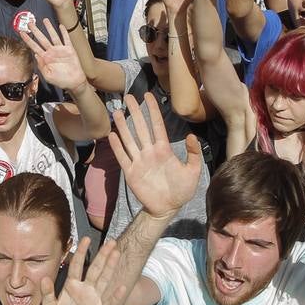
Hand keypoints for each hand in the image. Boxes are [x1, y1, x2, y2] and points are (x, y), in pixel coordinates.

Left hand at [19, 18, 84, 91]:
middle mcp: (51, 52)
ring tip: (45, 20)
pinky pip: (66, 39)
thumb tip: (35, 55)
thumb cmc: (60, 80)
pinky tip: (61, 26)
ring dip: (49, 28)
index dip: (28, 39)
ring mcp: (60, 50)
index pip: (34, 46)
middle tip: (30, 23)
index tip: (22, 33)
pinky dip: (64, 33)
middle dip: (35, 31)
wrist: (73, 82)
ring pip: (53, 36)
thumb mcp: (47, 75)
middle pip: (42, 39)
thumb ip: (40, 66)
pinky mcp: (69, 50)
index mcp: (45, 58)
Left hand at [41, 239, 117, 304]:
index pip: (77, 266)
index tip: (86, 239)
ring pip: (104, 280)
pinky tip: (122, 286)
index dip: (81, 252)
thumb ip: (47, 294)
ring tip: (116, 254)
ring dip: (110, 268)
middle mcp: (86, 289)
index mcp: (72, 286)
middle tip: (111, 242)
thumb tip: (43, 278)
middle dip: (102, 255)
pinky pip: (110, 302)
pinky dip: (116, 296)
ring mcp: (95, 299)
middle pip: (95, 269)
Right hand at [108, 92, 202, 218]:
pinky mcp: (131, 173)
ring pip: (129, 140)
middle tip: (128, 96)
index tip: (148, 96)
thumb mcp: (193, 172)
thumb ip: (193, 154)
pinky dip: (117, 147)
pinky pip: (122, 157)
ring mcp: (139, 162)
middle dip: (135, 111)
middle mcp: (150, 152)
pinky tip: (111, 135)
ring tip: (116, 111)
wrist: (168, 208)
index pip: (157, 125)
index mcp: (164, 149)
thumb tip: (192, 135)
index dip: (153, 110)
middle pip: (140, 128)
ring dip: (122, 126)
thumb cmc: (182, 190)